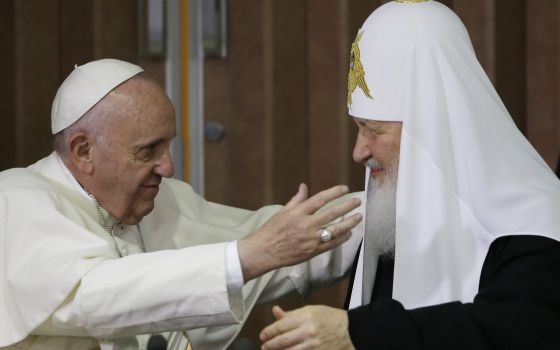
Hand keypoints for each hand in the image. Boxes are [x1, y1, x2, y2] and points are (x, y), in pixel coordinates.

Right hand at [238, 184, 361, 280]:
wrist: (264, 251)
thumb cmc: (271, 230)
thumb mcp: (282, 212)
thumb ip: (296, 200)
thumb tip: (304, 186)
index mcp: (298, 213)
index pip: (320, 199)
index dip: (335, 193)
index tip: (345, 189)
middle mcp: (306, 225)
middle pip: (332, 213)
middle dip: (347, 206)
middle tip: (357, 201)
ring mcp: (310, 239)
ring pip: (335, 229)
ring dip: (349, 222)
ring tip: (358, 217)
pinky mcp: (312, 251)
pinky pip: (331, 244)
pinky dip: (342, 238)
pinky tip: (349, 233)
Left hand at [260, 305, 354, 349]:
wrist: (350, 331)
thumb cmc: (329, 318)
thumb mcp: (310, 310)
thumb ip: (291, 314)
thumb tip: (275, 311)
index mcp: (305, 317)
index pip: (281, 326)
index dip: (268, 332)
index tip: (263, 335)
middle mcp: (308, 332)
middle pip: (282, 341)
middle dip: (270, 344)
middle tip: (264, 346)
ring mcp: (313, 346)